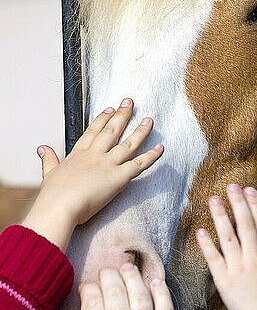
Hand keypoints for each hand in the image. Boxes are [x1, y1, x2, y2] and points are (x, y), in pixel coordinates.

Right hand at [22, 98, 163, 250]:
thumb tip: (42, 148)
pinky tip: (161, 148)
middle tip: (131, 102)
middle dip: (122, 116)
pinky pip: (139, 165)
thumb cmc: (53, 196)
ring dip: (140, 131)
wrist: (59, 207)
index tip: (110, 109)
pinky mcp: (119, 177)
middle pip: (112, 131)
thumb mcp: (49, 174)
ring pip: (128, 144)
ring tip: (149, 119)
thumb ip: (48, 160)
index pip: (93, 132)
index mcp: (78, 154)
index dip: (103, 119)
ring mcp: (107, 164)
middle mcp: (95, 155)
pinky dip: (152, 156)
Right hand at [59, 265, 184, 309]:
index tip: (88, 286)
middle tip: (107, 271)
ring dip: (133, 278)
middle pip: (115, 294)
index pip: (93, 305)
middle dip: (109, 277)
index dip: (90, 290)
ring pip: (140, 296)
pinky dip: (162, 292)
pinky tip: (156, 281)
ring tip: (128, 267)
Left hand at [196, 184, 256, 309]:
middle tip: (231, 186)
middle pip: (245, 224)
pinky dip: (207, 244)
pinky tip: (201, 230)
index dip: (255, 204)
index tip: (249, 189)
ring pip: (228, 236)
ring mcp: (238, 267)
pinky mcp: (225, 280)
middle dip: (237, 203)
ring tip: (213, 200)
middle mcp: (254, 257)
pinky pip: (214, 258)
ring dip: (220, 216)